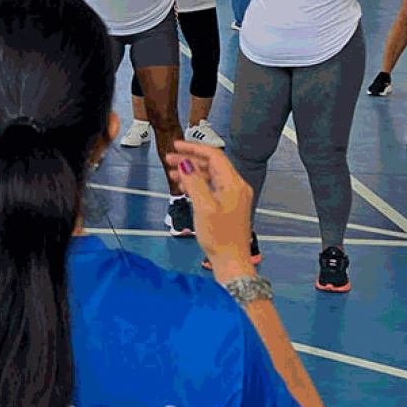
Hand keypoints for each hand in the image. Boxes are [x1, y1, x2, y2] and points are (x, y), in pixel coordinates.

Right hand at [167, 141, 254, 274]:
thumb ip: (194, 182)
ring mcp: (234, 195)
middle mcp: (237, 186)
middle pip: (212, 164)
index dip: (193, 148)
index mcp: (234, 184)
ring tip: (172, 174)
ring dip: (192, 172)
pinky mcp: (229, 204)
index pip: (214, 156)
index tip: (176, 146)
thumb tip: (186, 164)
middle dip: (190, 160)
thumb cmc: (219, 237)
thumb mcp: (203, 207)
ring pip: (211, 175)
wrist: (231, 260)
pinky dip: (198, 183)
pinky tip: (184, 187)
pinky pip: (213, 186)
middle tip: (169, 160)